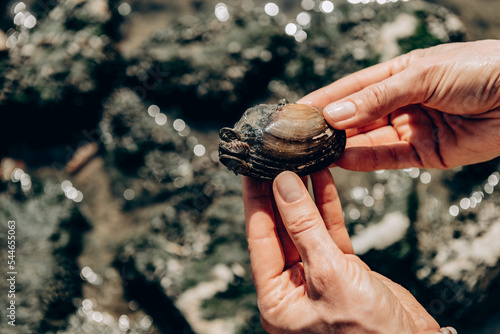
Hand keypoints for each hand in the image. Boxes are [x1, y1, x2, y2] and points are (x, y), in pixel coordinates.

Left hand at [242, 170, 439, 332]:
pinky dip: (326, 206)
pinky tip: (321, 179)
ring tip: (298, 161)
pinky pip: (329, 231)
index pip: (259, 239)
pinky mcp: (342, 269)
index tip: (253, 170)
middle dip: (279, 194)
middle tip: (274, 159)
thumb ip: (304, 228)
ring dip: (303, 195)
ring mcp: (318, 275)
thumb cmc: (368, 332)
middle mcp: (293, 286)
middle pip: (280, 229)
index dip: (256, 201)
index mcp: (277, 299)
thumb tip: (283, 185)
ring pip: (306, 226)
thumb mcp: (329, 275)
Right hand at [298, 40, 499, 170]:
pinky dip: (364, 160)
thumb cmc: (478, 70)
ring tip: (313, 151)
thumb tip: (334, 115)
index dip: (324, 99)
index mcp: (397, 75)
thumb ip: (376, 98)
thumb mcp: (421, 75)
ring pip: (367, 140)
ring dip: (340, 146)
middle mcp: (400, 102)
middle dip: (328, 127)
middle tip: (298, 137)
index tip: (296, 111)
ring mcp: (410, 128)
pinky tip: (340, 160)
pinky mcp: (424, 152)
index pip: (351, 88)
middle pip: (355, 117)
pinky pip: (388, 158)